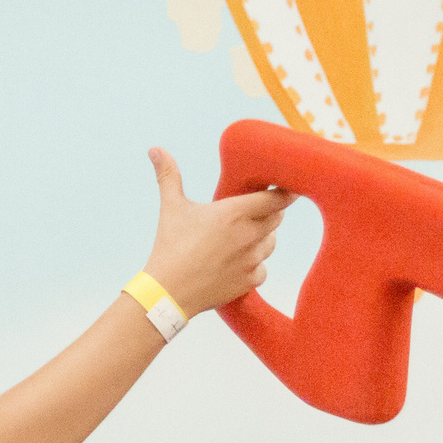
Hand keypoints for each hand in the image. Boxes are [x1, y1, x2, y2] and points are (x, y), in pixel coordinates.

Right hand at [143, 146, 286, 316]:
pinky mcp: (249, 281)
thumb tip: (155, 149)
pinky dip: (253, 267)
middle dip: (269, 214)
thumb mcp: (171, 208)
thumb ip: (169, 176)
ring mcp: (251, 260)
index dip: (285, 192)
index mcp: (234, 212)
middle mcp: (248, 235)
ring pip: (270, 244)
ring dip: (262, 239)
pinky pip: (262, 270)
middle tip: (253, 213)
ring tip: (241, 240)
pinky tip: (235, 265)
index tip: (287, 189)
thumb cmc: (169, 247)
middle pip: (277, 218)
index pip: (277, 198)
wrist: (166, 293)